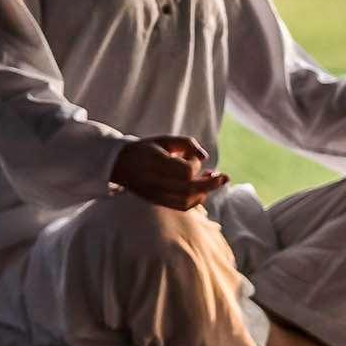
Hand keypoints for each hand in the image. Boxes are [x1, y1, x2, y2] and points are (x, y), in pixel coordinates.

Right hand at [111, 136, 227, 212]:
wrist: (120, 164)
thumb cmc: (146, 148)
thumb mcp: (164, 139)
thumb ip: (187, 143)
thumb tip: (205, 157)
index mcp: (155, 162)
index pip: (185, 172)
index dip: (195, 164)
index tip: (190, 156)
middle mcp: (154, 181)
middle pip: (189, 190)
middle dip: (210, 184)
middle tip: (225, 177)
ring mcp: (155, 194)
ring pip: (186, 201)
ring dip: (204, 192)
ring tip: (213, 180)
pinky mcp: (158, 201)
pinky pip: (181, 206)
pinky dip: (195, 200)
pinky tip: (202, 190)